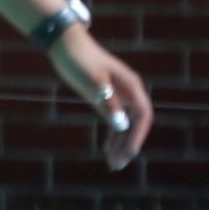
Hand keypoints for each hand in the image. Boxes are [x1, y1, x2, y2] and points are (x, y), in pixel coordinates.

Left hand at [53, 27, 157, 171]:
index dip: (138, 135)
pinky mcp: (106, 99)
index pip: (142, 116)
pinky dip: (112, 135)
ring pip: (125, 125)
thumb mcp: (93, 82)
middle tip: (118, 164)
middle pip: (135, 123)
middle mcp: (129, 93)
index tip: (130, 153)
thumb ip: (108, 103)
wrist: (66, 45)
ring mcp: (118, 96)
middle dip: (129, 145)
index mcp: (131, 86)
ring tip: (114, 164)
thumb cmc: (80, 60)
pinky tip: (107, 149)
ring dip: (120, 144)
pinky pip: (114, 121)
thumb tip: (121, 125)